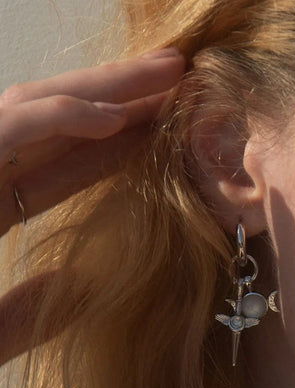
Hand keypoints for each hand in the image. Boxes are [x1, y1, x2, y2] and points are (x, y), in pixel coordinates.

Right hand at [0, 47, 185, 364]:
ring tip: (170, 74)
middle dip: (118, 95)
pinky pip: (2, 133)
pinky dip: (56, 119)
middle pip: (50, 124)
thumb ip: (36, 312)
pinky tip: (115, 118)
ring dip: (102, 88)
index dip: (115, 146)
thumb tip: (97, 284)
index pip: (57, 170)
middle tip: (184, 75)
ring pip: (29, 109)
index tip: (173, 131)